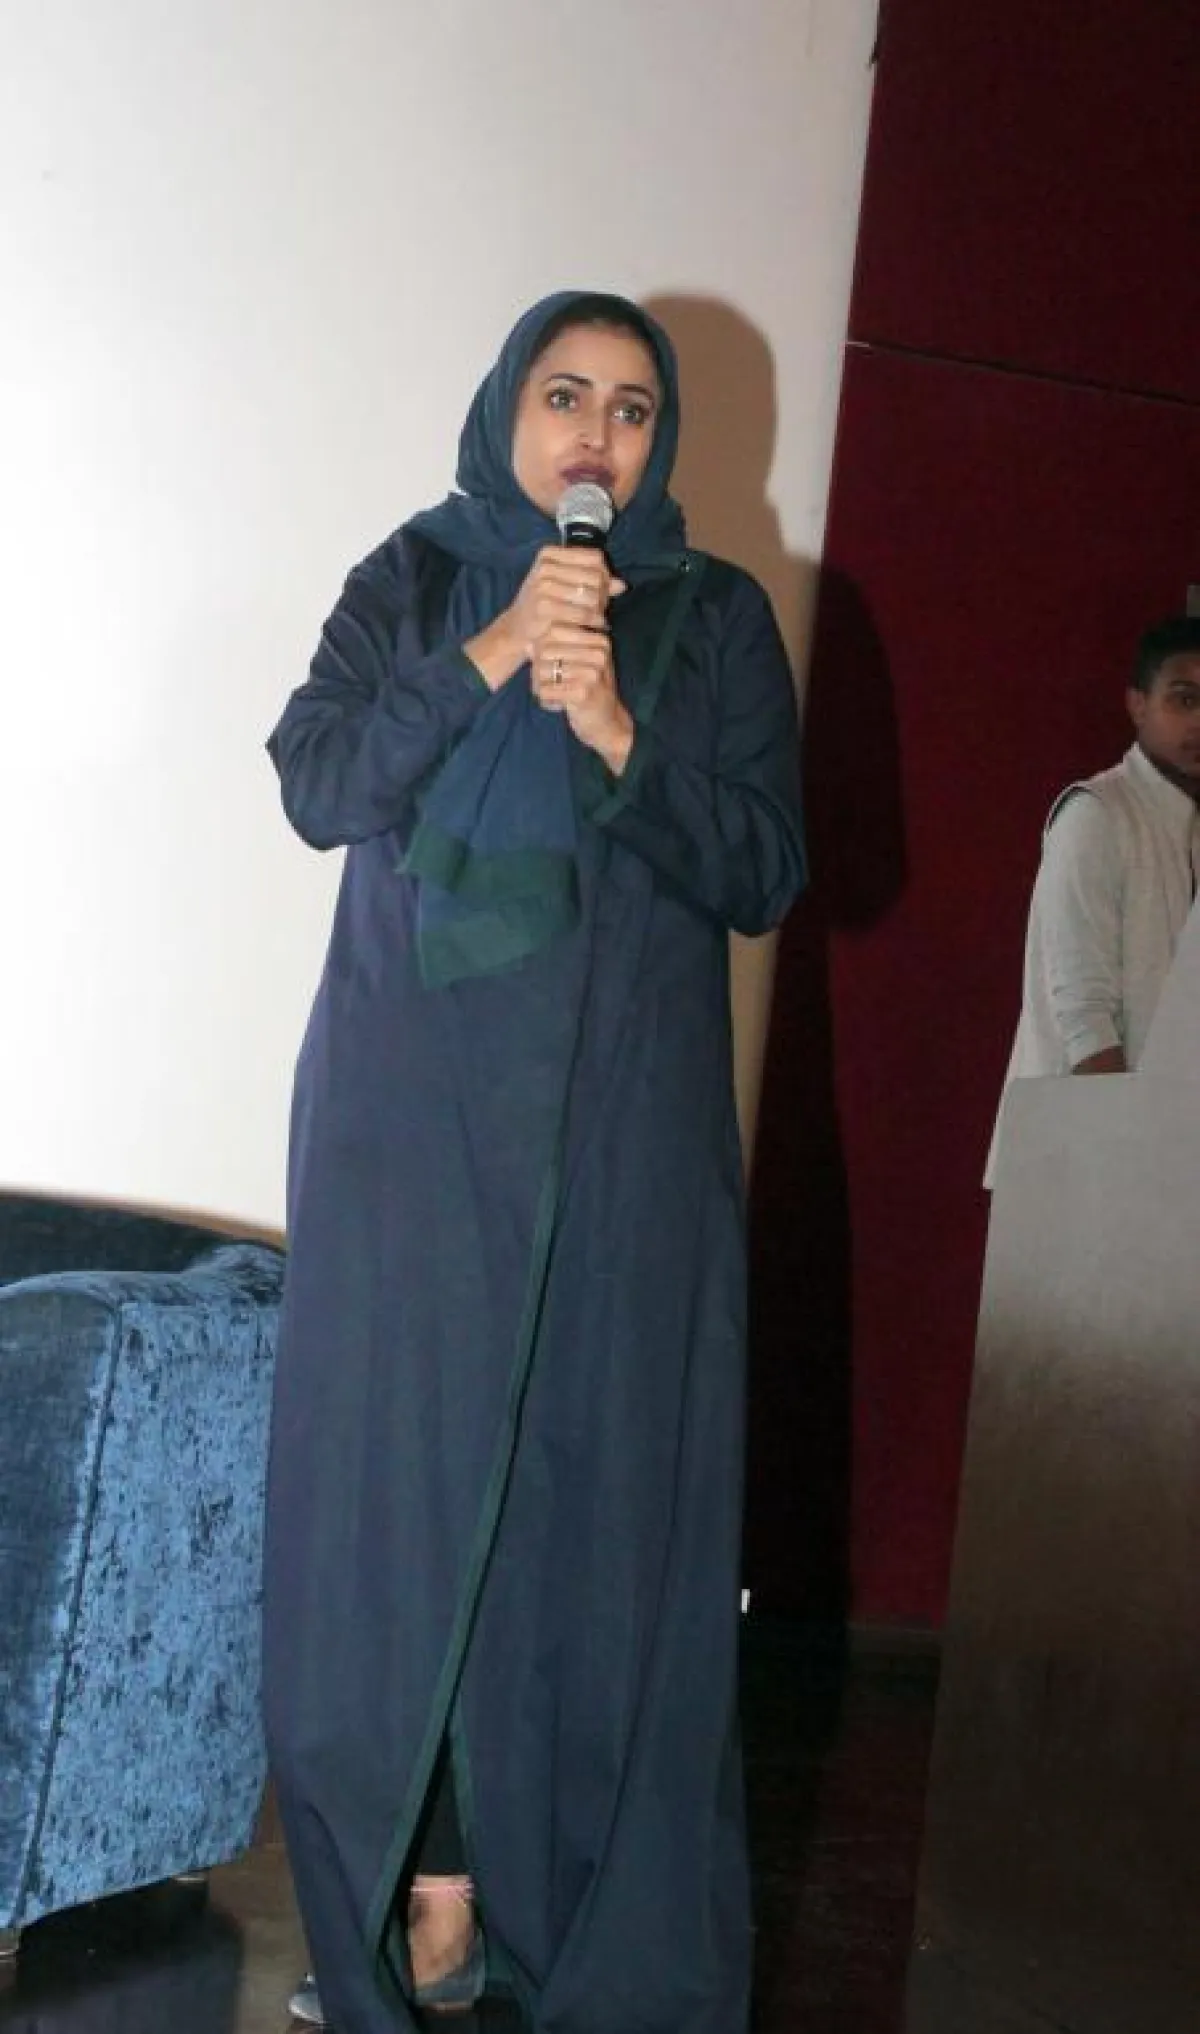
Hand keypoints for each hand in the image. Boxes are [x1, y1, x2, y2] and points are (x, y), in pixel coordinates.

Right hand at [464, 545, 624, 691]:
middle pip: (596, 576)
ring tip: (596, 618)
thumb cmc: (544, 605)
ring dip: (600, 610)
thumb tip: (622, 585)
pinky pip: (584, 614)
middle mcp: (545, 566)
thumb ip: (593, 581)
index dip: (606, 574)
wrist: (517, 629)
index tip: (604, 590)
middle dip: (604, 595)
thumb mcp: (564, 585)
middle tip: (601, 609)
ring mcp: (543, 586)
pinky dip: (593, 622)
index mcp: (549, 554)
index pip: (594, 557)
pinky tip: (592, 628)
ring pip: (593, 595)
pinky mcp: (546, 607)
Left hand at [531, 624, 633, 775]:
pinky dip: (546, 700)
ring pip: (542, 671)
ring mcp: (592, 673)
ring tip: (552, 695)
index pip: (554, 630)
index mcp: (599, 641)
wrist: (609, 724)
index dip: (540, 646)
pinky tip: (557, 705)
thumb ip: (554, 652)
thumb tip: (527, 646)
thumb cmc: (590, 692)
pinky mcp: (582, 693)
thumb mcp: (578, 665)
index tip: (547, 663)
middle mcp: (598, 653)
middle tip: (544, 683)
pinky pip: (545, 691)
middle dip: (537, 669)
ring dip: (539, 686)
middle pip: (545, 650)